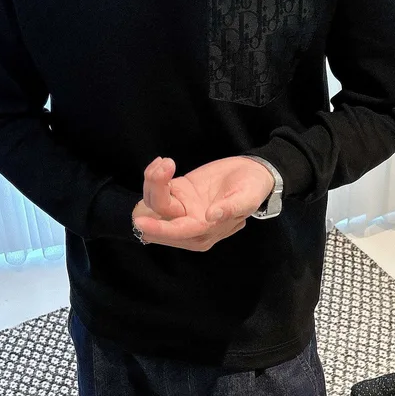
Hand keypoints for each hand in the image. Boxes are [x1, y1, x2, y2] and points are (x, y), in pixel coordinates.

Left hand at [133, 156, 274, 250]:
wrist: (253, 173)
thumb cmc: (253, 189)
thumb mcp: (248, 198)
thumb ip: (231, 208)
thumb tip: (212, 216)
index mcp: (206, 232)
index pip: (178, 233)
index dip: (160, 229)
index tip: (141, 223)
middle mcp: (189, 225)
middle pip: (158, 218)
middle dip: (154, 193)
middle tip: (163, 168)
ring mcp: (181, 209)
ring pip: (153, 202)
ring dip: (153, 180)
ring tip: (165, 162)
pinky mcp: (177, 193)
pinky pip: (155, 189)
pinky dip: (154, 176)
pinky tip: (162, 163)